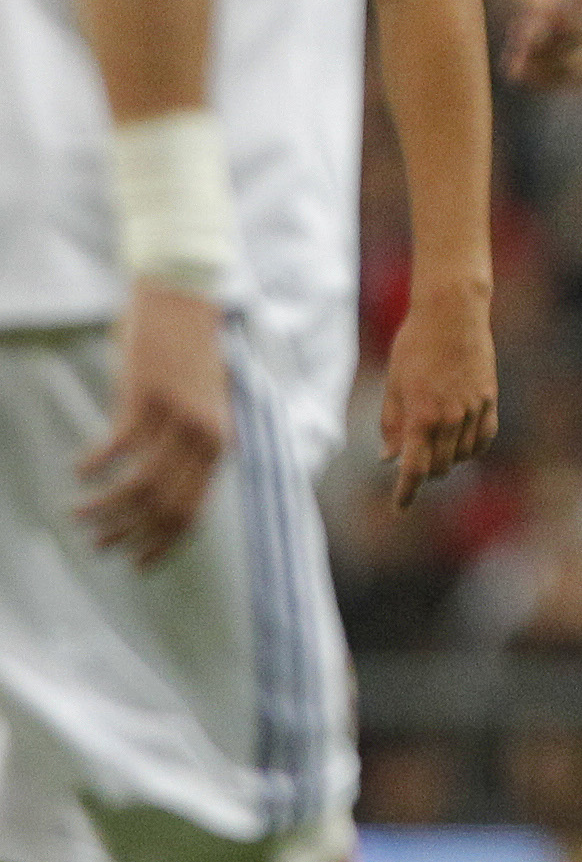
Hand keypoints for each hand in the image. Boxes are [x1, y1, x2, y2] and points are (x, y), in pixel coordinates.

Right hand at [77, 283, 229, 565]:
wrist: (187, 297)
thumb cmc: (190, 353)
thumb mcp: (204, 404)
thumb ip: (191, 446)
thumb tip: (169, 487)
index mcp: (223, 443)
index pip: (194, 510)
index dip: (164, 542)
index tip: (137, 563)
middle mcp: (206, 435)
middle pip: (165, 506)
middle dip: (129, 535)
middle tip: (98, 547)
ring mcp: (178, 416)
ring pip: (138, 483)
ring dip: (105, 508)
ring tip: (79, 516)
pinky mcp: (148, 395)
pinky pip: (117, 446)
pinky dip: (95, 465)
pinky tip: (78, 472)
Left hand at [381, 278, 496, 508]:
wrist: (452, 313)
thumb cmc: (414, 344)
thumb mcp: (393, 384)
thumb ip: (391, 423)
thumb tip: (389, 457)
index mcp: (421, 416)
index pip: (414, 469)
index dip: (405, 493)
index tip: (400, 508)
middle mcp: (450, 418)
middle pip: (440, 467)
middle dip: (424, 473)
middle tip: (412, 468)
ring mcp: (474, 409)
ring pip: (463, 455)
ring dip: (447, 461)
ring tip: (435, 452)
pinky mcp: (490, 398)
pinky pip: (484, 437)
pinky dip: (472, 448)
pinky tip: (461, 444)